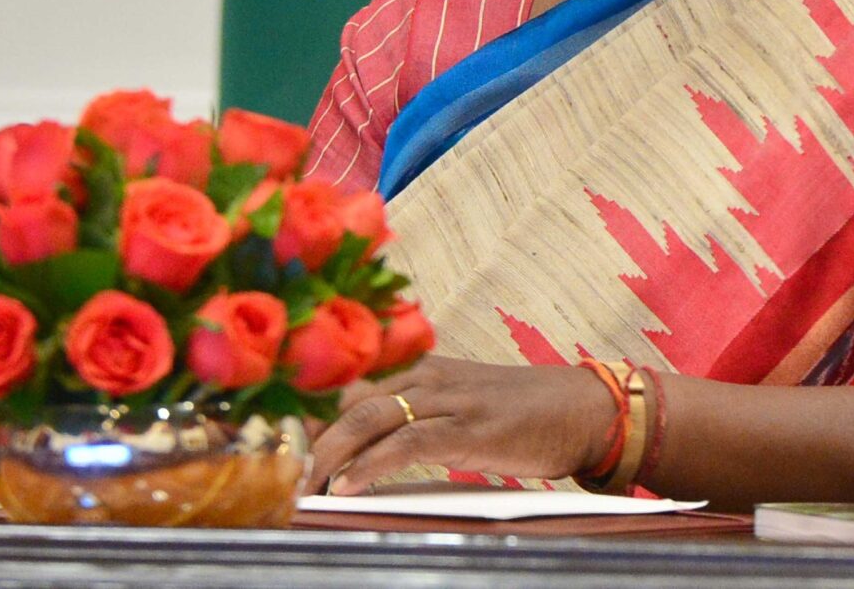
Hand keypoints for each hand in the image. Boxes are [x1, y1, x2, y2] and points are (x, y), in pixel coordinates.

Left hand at [302, 356, 613, 495]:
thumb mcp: (458, 403)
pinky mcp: (468, 427)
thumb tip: (358, 441)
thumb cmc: (519, 414)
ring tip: (300, 484)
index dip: (305, 413)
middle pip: (346, 400)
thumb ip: (412, 412)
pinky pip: (408, 442)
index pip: (346, 384)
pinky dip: (372, 464)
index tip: (272, 443)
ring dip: (327, 454)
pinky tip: (348, 486)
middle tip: (275, 471)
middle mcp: (425, 374)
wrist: (581, 408)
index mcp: (419, 367)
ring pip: (368, 418)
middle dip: (305, 437)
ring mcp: (447, 398)